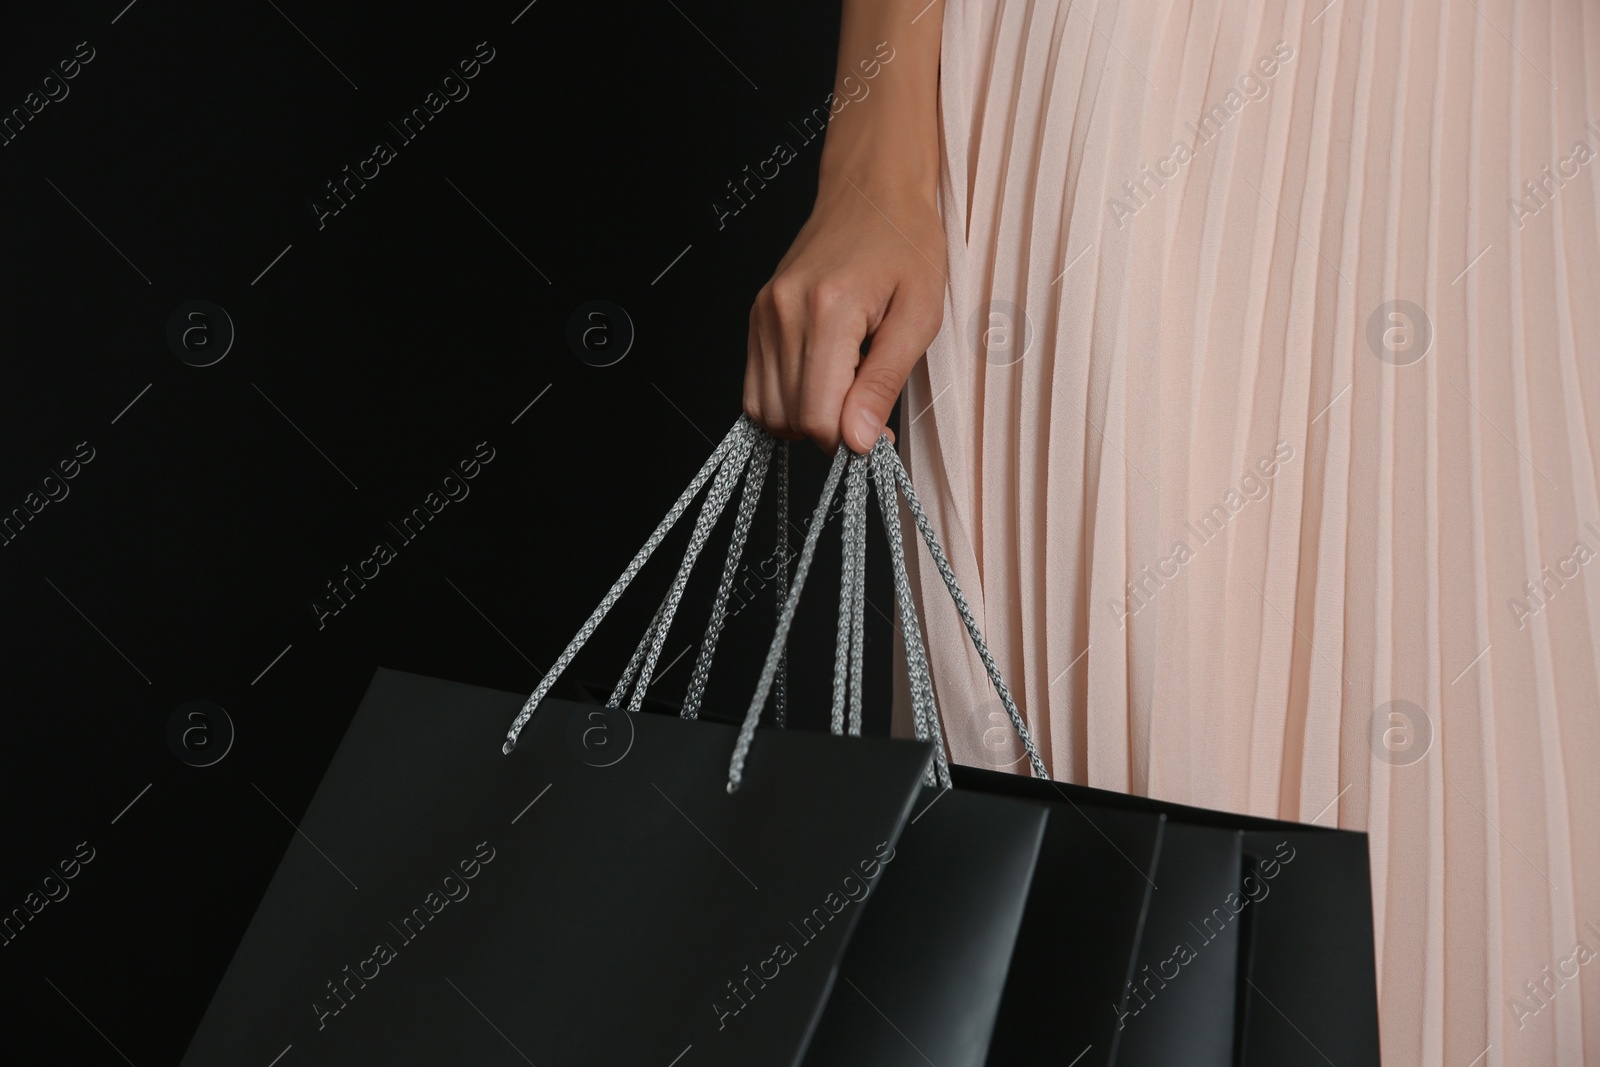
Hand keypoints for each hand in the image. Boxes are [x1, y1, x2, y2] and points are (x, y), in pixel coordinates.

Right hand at [743, 179, 946, 453]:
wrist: (872, 190)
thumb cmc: (904, 243)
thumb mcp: (920, 316)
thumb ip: (884, 382)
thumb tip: (860, 440)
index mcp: (827, 311)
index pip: (818, 417)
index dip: (851, 441)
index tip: (879, 433)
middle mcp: (783, 313)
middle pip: (789, 419)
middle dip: (830, 432)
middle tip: (867, 412)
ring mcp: (763, 315)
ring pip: (766, 410)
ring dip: (806, 419)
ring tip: (845, 393)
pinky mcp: (756, 316)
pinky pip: (756, 388)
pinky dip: (787, 401)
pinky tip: (821, 383)